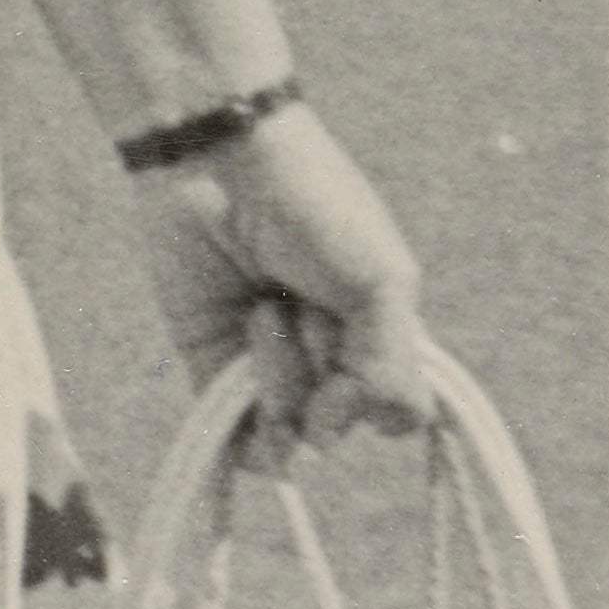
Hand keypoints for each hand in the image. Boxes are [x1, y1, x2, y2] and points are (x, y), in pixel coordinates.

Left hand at [131, 98, 431, 440]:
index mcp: (379, 336)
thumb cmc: (317, 209)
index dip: (377, 397)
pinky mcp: (212, 371)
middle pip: (340, 423)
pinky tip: (244, 364)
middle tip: (305, 300)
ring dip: (281, 378)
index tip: (360, 343)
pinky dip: (245, 429)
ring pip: (291, 436)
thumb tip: (345, 435)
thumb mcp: (381, 284)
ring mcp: (271, 369)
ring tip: (264, 308)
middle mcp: (328, 361)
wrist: (224, 166)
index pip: (395, 412)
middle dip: (325, 366)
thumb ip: (390, 368)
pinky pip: (238, 443)